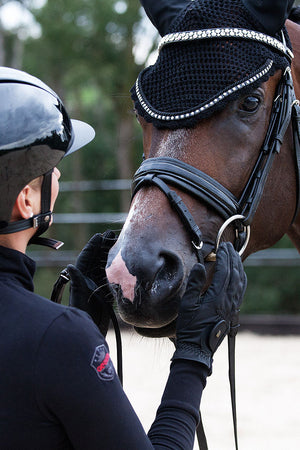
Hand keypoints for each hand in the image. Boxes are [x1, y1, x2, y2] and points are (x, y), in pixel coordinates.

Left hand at [68, 231, 115, 335]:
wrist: (91, 333)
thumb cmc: (83, 317)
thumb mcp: (79, 299)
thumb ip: (77, 283)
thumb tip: (70, 266)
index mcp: (81, 279)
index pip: (86, 258)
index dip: (93, 246)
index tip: (100, 234)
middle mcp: (88, 280)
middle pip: (95, 259)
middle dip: (102, 246)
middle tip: (112, 234)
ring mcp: (96, 286)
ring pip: (103, 265)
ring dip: (109, 254)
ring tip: (118, 243)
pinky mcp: (104, 292)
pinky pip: (109, 276)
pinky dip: (115, 267)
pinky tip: (122, 261)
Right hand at [172, 242, 246, 371]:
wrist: (198, 350)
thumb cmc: (190, 328)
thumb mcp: (187, 304)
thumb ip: (195, 283)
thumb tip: (201, 266)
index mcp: (217, 297)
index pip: (225, 271)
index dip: (224, 257)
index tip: (222, 246)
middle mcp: (228, 301)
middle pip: (235, 274)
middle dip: (233, 258)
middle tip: (229, 246)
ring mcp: (232, 307)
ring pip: (241, 282)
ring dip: (239, 266)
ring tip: (234, 256)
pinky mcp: (232, 312)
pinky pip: (241, 291)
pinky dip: (242, 278)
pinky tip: (239, 275)